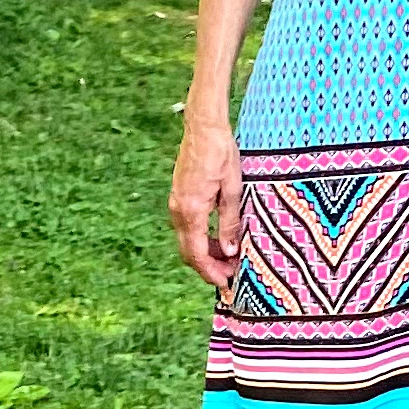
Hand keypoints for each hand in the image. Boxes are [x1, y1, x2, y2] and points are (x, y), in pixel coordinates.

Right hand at [169, 113, 246, 293]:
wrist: (202, 125)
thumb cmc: (220, 151)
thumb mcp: (232, 188)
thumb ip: (229, 222)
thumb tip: (230, 251)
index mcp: (192, 211)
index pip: (198, 254)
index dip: (211, 273)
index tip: (225, 283)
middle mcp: (179, 211)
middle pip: (189, 253)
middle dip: (208, 268)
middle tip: (228, 275)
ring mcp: (176, 204)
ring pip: (187, 242)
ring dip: (205, 254)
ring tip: (227, 257)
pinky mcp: (178, 198)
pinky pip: (186, 228)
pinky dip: (200, 239)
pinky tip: (217, 238)